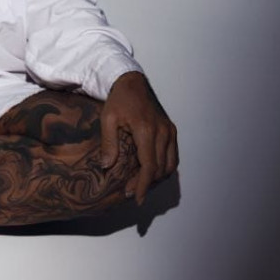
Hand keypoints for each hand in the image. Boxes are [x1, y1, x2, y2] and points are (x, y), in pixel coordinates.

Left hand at [99, 71, 177, 206]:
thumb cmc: (119, 99)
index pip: (149, 166)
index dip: (143, 185)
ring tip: (140, 185)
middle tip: (131, 193)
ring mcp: (169, 131)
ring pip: (170, 165)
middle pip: (160, 169)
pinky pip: (172, 156)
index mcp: (147, 130)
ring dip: (157, 178)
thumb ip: (108, 143)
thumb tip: (107, 167)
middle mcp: (163, 132)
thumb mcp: (107, 119)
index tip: (136, 198)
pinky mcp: (171, 130)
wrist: (132, 82)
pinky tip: (151, 173)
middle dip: (147, 184)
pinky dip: (164, 168)